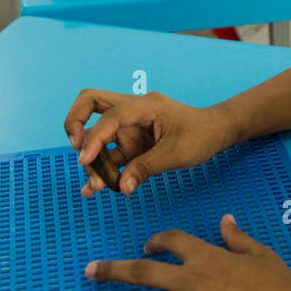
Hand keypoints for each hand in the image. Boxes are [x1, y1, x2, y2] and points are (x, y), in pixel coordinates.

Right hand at [64, 89, 239, 195]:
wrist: (216, 132)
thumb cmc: (200, 134)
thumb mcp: (176, 154)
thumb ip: (146, 168)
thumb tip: (121, 187)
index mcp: (144, 106)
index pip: (109, 116)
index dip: (94, 137)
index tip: (85, 160)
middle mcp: (132, 112)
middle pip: (90, 103)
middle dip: (74, 122)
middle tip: (75, 147)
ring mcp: (129, 127)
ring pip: (97, 134)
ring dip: (91, 158)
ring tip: (92, 186)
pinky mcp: (132, 143)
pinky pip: (110, 154)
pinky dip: (102, 169)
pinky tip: (95, 188)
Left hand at [78, 214, 290, 290]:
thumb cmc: (282, 288)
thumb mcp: (261, 254)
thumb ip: (237, 238)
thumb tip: (225, 220)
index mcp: (207, 256)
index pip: (171, 240)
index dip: (155, 241)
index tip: (145, 247)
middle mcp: (190, 280)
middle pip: (141, 272)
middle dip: (111, 271)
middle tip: (88, 270)